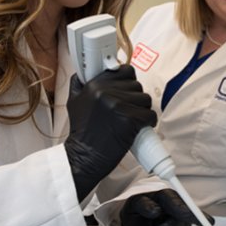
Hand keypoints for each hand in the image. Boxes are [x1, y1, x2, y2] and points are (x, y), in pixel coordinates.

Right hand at [64, 65, 156, 201]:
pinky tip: (139, 127)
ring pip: (146, 99)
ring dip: (142, 110)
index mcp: (94, 85)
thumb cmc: (81, 132)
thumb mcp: (75, 101)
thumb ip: (82, 83)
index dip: (128, 81)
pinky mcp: (130, 119)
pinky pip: (150, 114)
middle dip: (135, 98)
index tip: (127, 91)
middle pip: (137, 86)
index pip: (125, 70)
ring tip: (131, 120)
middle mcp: (106, 92)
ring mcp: (118, 105)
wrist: (83, 157)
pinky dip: (148, 122)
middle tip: (127, 110)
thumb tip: (89, 69)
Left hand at [119, 189, 213, 225]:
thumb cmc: (140, 206)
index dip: (191, 214)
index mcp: (168, 197)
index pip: (180, 206)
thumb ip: (143, 205)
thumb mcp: (134, 203)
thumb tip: (155, 211)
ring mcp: (182, 225)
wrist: (142, 215)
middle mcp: (179, 210)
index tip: (207, 221)